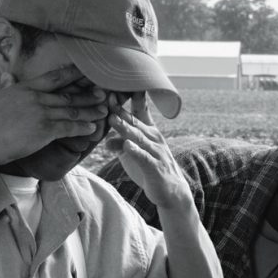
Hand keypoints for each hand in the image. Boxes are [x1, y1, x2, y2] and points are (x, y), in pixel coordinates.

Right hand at [0, 66, 110, 166]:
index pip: (54, 77)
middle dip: (87, 94)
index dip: (72, 75)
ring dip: (90, 111)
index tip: (86, 73)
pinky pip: (69, 127)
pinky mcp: (44, 130)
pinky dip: (82, 127)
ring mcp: (40, 113)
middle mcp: (35, 97)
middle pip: (67, 94)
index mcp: (25, 87)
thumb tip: (6, 76)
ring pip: (72, 110)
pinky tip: (93, 128)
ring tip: (103, 110)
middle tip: (104, 93)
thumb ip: (7, 86)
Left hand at [101, 100, 192, 216]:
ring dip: (125, 128)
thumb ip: (120, 145)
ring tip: (112, 119)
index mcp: (149, 131)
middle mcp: (154, 138)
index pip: (139, 110)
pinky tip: (126, 145)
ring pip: (138, 137)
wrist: (171, 191)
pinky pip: (144, 158)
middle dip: (121, 109)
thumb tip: (106, 140)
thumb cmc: (150, 169)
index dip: (128, 98)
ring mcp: (155, 152)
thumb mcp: (133, 155)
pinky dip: (135, 151)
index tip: (114, 87)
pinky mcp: (155, 168)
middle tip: (108, 96)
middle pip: (135, 121)